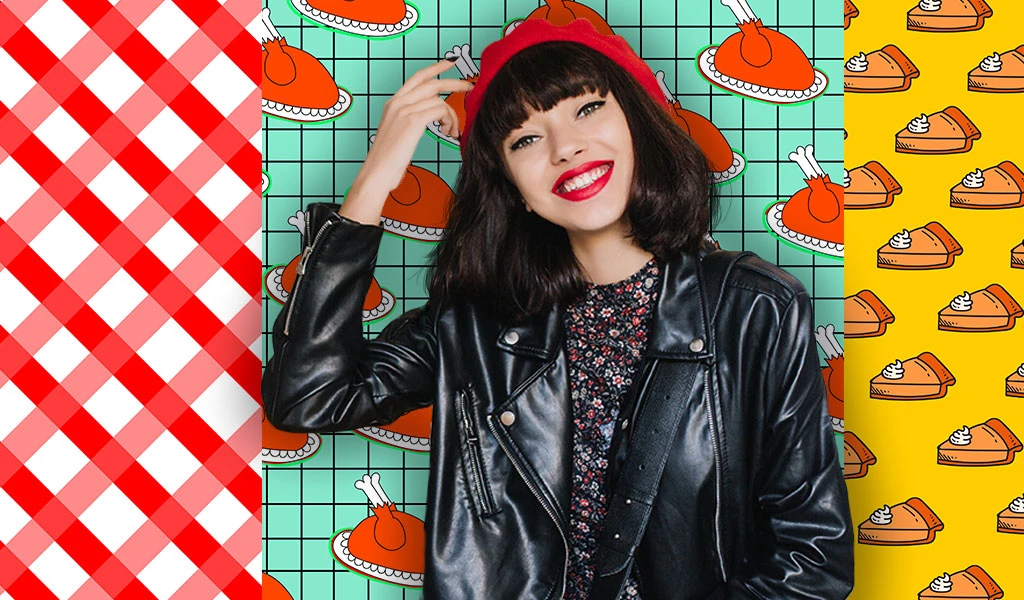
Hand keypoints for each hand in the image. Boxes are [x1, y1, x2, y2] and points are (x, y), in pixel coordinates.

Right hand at [358, 59, 473, 192]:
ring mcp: (404, 110)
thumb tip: (430, 117)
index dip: (435, 68)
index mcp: (393, 104)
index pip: (417, 78)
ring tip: (452, 131)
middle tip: (470, 86)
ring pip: (439, 100)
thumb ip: (410, 121)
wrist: (376, 173)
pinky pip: (440, 110)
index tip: (449, 63)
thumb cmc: (388, 161)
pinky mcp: (413, 120)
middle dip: (454, 82)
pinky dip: (449, 120)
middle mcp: (398, 103)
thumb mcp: (397, 134)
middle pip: (432, 83)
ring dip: (452, 115)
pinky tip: (448, 132)